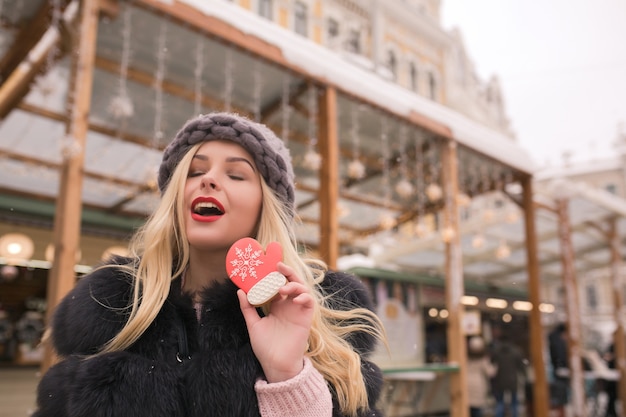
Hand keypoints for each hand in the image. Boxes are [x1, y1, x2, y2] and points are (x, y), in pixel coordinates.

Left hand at [238, 262, 313, 382]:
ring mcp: (298, 310)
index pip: (278, 284)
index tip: (265, 266)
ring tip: (283, 289)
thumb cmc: (265, 347)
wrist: (275, 364)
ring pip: (302, 289)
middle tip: (278, 266)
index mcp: (276, 305)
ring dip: (294, 285)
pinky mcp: (306, 318)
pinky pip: (309, 302)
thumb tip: (240, 291)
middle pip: (291, 282)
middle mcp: (288, 305)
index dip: (274, 275)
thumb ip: (248, 308)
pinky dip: (304, 297)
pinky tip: (295, 299)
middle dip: (287, 272)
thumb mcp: (253, 324)